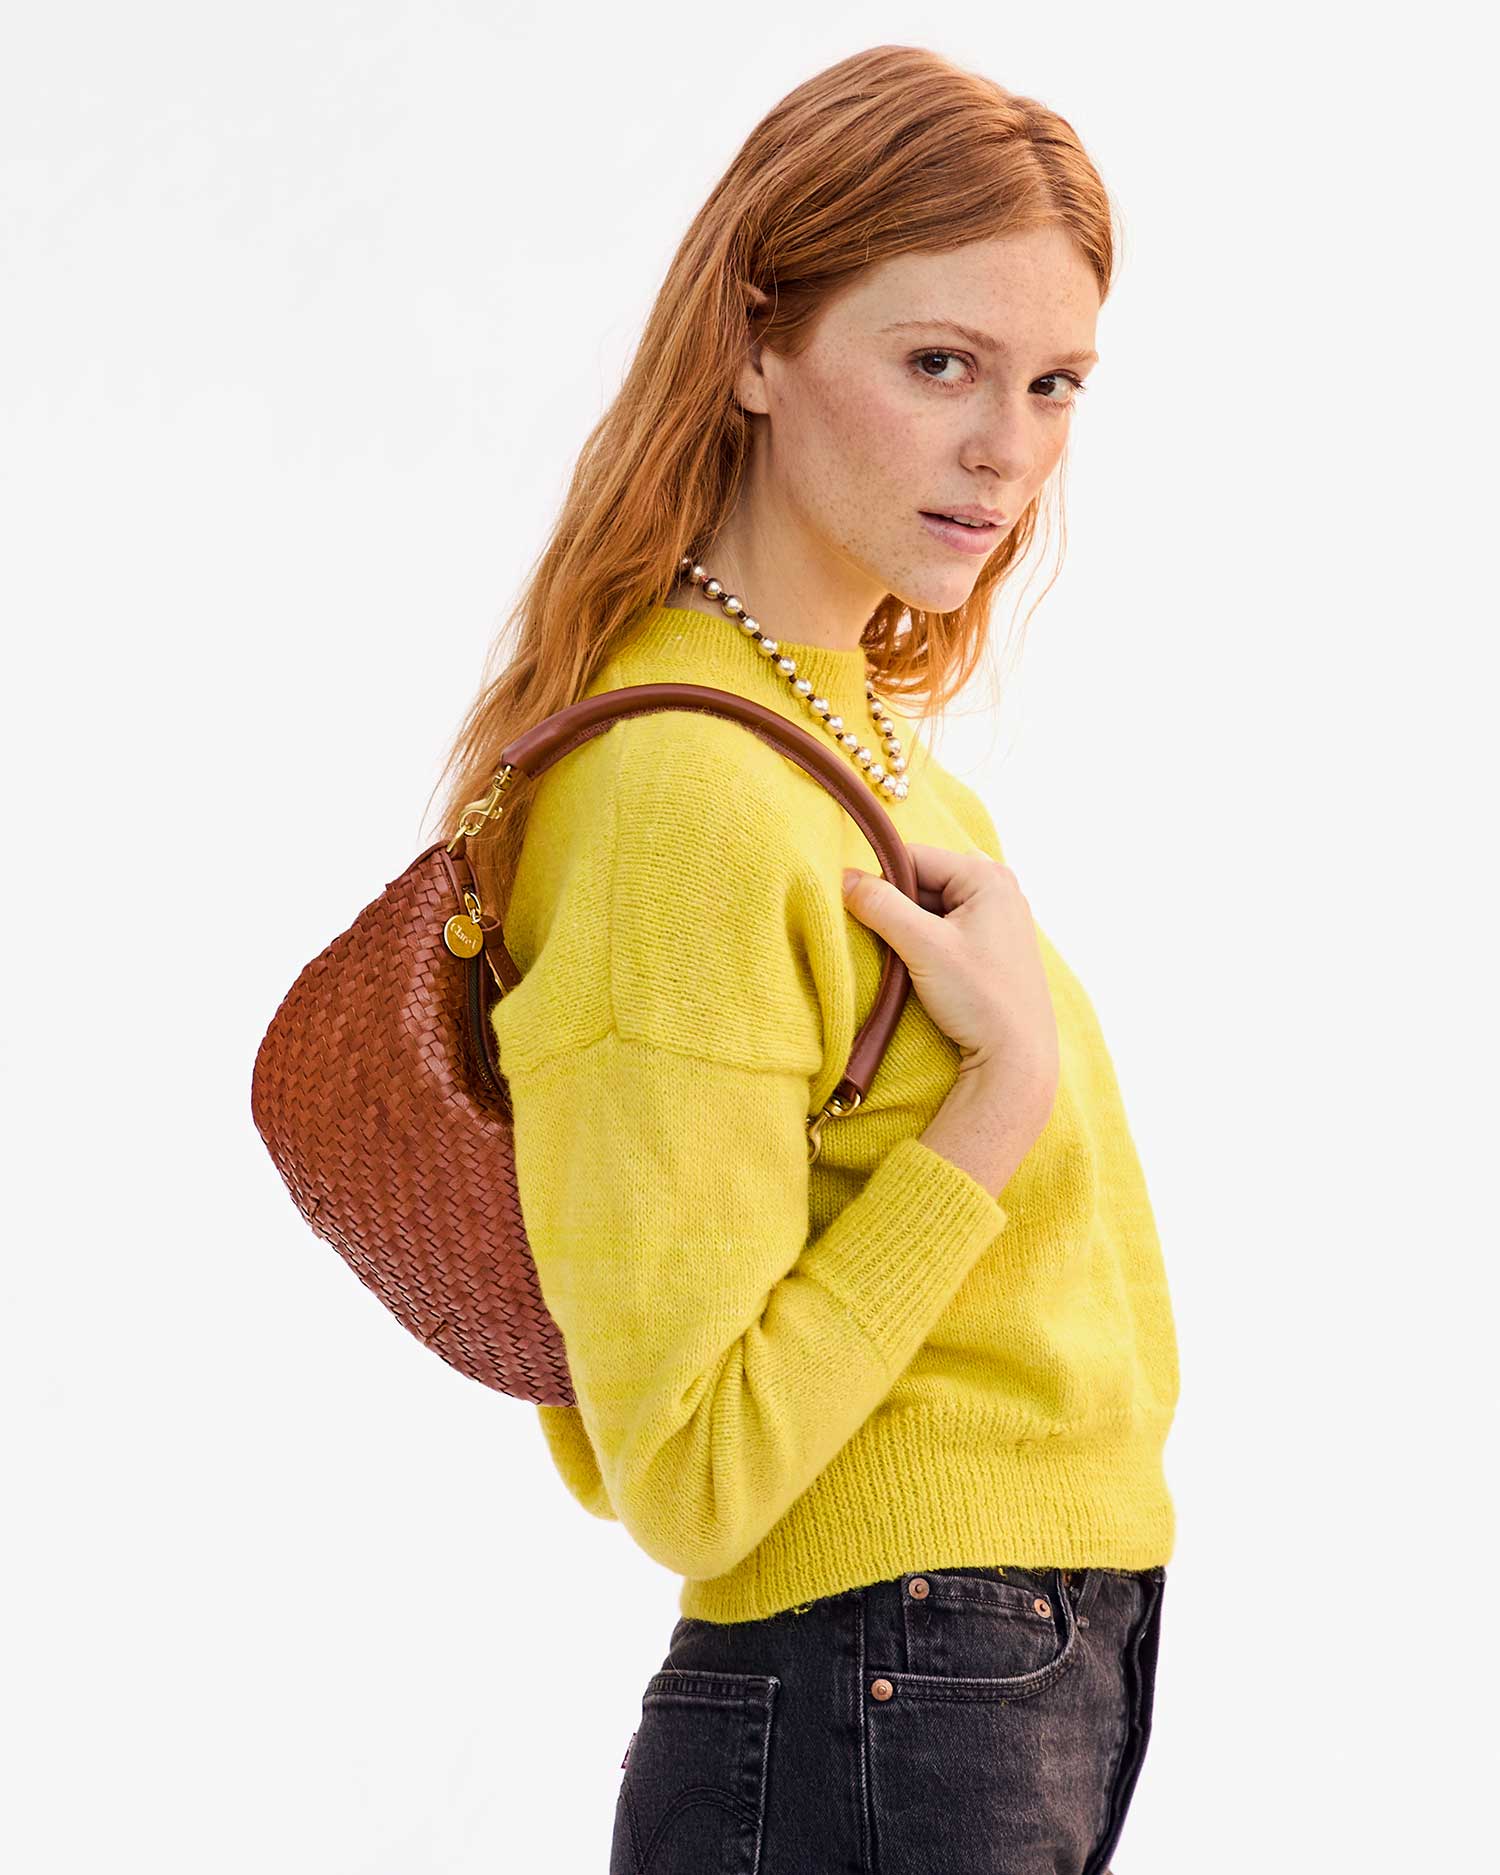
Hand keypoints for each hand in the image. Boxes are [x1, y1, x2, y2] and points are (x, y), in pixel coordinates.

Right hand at [842, 844, 1058, 1101]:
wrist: (1016, 1057)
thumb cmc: (979, 999)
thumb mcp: (923, 945)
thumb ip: (880, 905)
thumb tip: (842, 878)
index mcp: (988, 876)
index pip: (914, 857)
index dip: (883, 883)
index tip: (866, 916)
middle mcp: (1000, 888)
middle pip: (924, 879)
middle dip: (899, 907)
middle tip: (892, 944)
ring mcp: (1000, 917)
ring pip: (932, 905)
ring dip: (911, 927)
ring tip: (910, 960)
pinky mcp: (994, 944)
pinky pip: (947, 927)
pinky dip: (927, 942)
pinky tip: (926, 969)